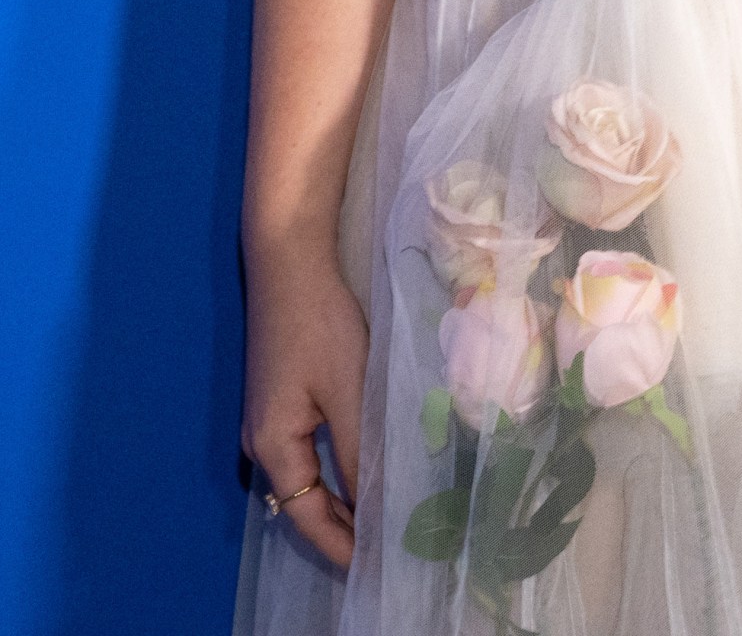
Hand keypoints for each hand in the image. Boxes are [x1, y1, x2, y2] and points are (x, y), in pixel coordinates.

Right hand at [243, 244, 366, 571]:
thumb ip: (359, 447)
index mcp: (275, 447)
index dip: (340, 543)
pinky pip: (307, 454)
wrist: (289, 268)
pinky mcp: (281, 401)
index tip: (372, 567)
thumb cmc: (319, 327)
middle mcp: (264, 443)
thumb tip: (374, 500)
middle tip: (383, 549)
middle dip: (340, 529)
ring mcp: (269, 422)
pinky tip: (360, 472)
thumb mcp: (347, 389)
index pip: (308, 515)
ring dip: (339, 501)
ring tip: (379, 519)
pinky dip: (333, 471)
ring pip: (306, 479)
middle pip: (303, 502)